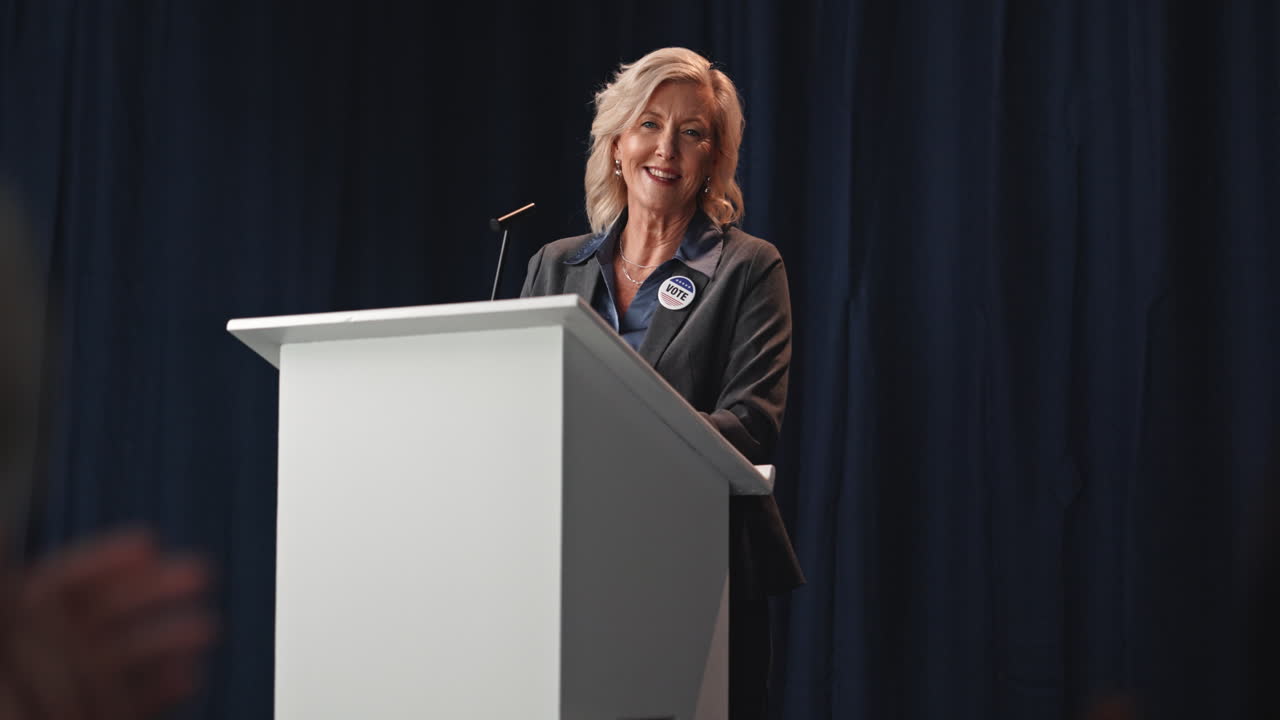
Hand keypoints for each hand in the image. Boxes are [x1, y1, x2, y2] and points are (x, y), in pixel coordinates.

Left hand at [0, 529, 213, 719]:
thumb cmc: (12, 694)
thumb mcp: (9, 645)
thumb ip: (26, 598)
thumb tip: (8, 536)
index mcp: (16, 632)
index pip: (59, 585)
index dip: (104, 560)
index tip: (150, 543)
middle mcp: (40, 659)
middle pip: (101, 613)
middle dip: (153, 590)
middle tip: (201, 573)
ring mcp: (64, 695)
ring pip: (121, 656)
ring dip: (168, 636)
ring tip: (208, 627)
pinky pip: (128, 700)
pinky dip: (160, 686)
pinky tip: (188, 675)